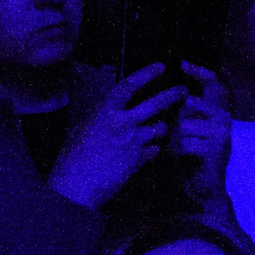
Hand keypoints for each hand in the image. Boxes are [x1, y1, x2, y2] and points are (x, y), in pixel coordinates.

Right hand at [49, 66, 185, 210]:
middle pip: (155, 104)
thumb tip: (109, 113)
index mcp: (105, 112)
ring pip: (159, 129)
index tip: (161, 67)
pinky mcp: (138, 161)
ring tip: (157, 130)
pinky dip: (152, 150)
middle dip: (172, 95)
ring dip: (161, 129)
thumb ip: (101, 119)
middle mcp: (123, 123)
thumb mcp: (82, 130)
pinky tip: (147, 153)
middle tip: (183, 90)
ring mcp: (133, 142)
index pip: (129, 85)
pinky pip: (154, 151)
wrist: (75, 187)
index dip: (146, 74)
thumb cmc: (71, 159)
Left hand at [170, 65, 231, 200]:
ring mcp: (222, 132)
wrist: (204, 188)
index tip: (182, 63)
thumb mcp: (188, 129)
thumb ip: (184, 111)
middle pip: (191, 103)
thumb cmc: (192, 156)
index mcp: (218, 110)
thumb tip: (169, 92)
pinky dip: (176, 151)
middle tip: (169, 132)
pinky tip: (177, 157)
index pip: (214, 82)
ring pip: (184, 124)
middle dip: (174, 119)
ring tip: (173, 148)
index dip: (199, 70)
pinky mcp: (216, 148)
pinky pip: (186, 142)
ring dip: (173, 139)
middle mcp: (224, 118)